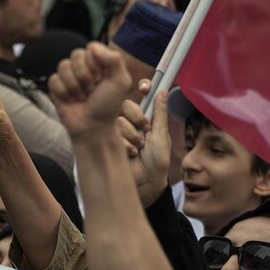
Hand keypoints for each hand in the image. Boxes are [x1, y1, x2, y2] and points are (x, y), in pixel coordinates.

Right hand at [48, 42, 132, 141]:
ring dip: (74, 86)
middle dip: (84, 75)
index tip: (102, 79)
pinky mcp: (56, 86)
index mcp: (100, 61)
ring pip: (63, 66)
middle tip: (92, 90)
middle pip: (75, 54)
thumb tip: (93, 48)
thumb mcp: (120, 82)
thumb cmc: (108, 106)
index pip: (91, 47)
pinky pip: (53, 80)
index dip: (95, 63)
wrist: (92, 127)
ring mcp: (69, 76)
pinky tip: (70, 101)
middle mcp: (83, 66)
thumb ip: (114, 60)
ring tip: (82, 97)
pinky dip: (63, 92)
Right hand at [117, 89, 170, 206]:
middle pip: (125, 106)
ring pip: (118, 121)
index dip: (142, 89)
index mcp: (144, 119)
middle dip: (137, 118)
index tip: (144, 87)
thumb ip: (160, 113)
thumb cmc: (157, 161)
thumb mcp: (162, 136)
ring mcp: (117, 132)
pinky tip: (129, 154)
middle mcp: (130, 123)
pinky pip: (111, 134)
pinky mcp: (108, 141)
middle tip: (145, 132)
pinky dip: (124, 144)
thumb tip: (162, 91)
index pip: (141, 98)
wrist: (145, 182)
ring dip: (131, 136)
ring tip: (138, 148)